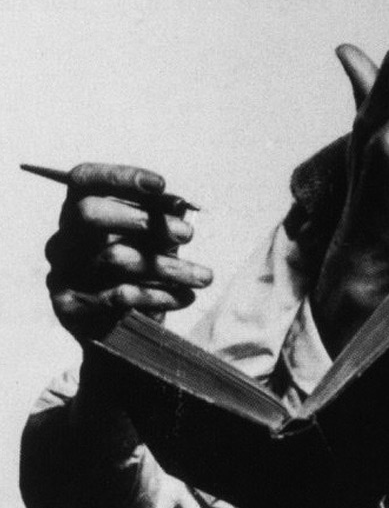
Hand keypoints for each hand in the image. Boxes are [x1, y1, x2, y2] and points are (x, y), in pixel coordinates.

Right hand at [44, 163, 210, 341]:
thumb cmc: (142, 269)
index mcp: (80, 212)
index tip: (161, 184)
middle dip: (142, 218)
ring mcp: (63, 272)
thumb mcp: (152, 241)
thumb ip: (159, 219)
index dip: (120, 176)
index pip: (84, 180)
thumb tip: (179, 205)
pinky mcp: (71, 306)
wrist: (120, 330)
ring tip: (205, 276)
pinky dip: (160, 295)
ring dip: (169, 266)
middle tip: (188, 233)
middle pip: (89, 214)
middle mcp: (64, 239)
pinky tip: (186, 296)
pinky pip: (119, 295)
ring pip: (115, 257)